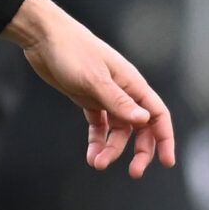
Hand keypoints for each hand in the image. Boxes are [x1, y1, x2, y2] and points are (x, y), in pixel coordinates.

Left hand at [4, 0, 175, 177]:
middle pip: (140, 127)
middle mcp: (122, 91)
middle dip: (140, 151)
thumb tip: (145, 120)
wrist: (42, 36)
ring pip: (117, 130)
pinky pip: (99, 125)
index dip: (165, 138)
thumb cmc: (70, 51)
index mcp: (131, 83)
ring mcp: (105, 95)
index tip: (166, 163)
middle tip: (134, 173)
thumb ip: (118, 101)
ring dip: (111, 148)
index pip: (157, 115)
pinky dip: (97, 140)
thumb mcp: (94, 79)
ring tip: (97, 164)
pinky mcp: (87, 98)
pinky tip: (91, 154)